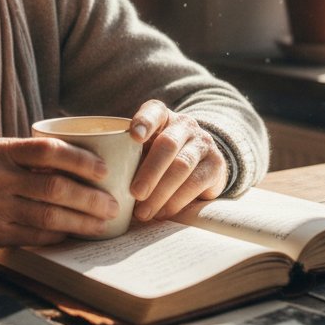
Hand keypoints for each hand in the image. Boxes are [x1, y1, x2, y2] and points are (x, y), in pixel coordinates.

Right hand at [0, 137, 118, 252]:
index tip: (104, 170)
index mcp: (0, 150)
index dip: (81, 161)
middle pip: (54, 188)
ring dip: (81, 222)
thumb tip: (82, 161)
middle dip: (89, 198)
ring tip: (103, 224)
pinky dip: (59, 236)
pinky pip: (35, 237)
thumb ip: (29, 156)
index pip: (49, 151)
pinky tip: (74, 234)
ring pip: (48, 217)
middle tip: (112, 204)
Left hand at [128, 100, 227, 221]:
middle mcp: (185, 124)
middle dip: (150, 171)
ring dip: (161, 192)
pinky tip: (162, 212)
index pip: (154, 112)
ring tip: (144, 212)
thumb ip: (128, 155)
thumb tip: (108, 182)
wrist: (198, 161)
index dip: (144, 122)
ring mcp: (202, 143)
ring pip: (182, 166)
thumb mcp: (144, 148)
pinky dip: (176, 201)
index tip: (134, 136)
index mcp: (162, 115)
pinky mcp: (215, 165)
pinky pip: (195, 183)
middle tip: (135, 193)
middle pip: (168, 144)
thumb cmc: (158, 155)